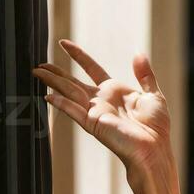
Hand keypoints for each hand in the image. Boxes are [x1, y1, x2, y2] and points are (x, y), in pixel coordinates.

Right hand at [34, 39, 172, 183]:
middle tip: (39, 64)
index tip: (64, 44)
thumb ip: (145, 74)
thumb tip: (139, 54)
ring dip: (53, 82)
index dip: (77, 56)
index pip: (91, 68)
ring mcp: (95, 111)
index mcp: (114, 91)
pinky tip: (47, 96)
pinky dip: (60, 104)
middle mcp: (101, 100)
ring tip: (37, 72)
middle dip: (56, 72)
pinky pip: (73, 110)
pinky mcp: (93, 123)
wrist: (155, 149)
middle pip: (72, 81)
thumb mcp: (153, 95)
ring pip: (68, 92)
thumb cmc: (157, 128)